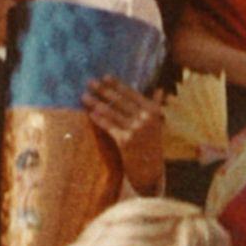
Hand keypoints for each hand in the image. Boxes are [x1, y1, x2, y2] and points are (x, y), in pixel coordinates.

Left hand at [86, 76, 165, 194]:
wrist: (151, 168)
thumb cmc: (152, 143)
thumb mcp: (158, 124)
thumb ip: (157, 105)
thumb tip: (160, 89)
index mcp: (153, 111)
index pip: (133, 94)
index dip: (118, 85)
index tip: (105, 76)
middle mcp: (146, 119)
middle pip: (120, 101)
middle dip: (103, 90)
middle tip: (90, 82)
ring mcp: (135, 130)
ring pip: (112, 113)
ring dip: (96, 103)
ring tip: (84, 96)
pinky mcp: (125, 141)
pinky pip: (109, 127)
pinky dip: (99, 119)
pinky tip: (90, 113)